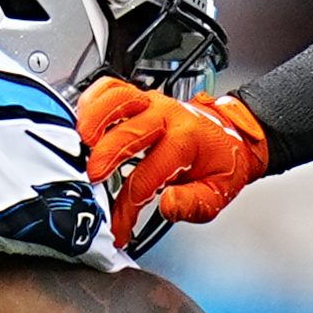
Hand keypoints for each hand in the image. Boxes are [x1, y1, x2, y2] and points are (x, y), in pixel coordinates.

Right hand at [78, 77, 267, 249]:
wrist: (231, 135)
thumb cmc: (220, 163)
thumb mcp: (218, 194)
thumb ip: (193, 205)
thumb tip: (167, 205)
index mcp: (187, 141)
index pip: (147, 176)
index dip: (128, 206)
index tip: (119, 225)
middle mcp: (168, 116)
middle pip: (128, 134)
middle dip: (105, 159)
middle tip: (92, 180)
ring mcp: (152, 103)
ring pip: (117, 98)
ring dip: (94, 119)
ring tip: (81, 141)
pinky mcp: (140, 98)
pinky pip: (112, 87)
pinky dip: (93, 100)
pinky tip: (83, 119)